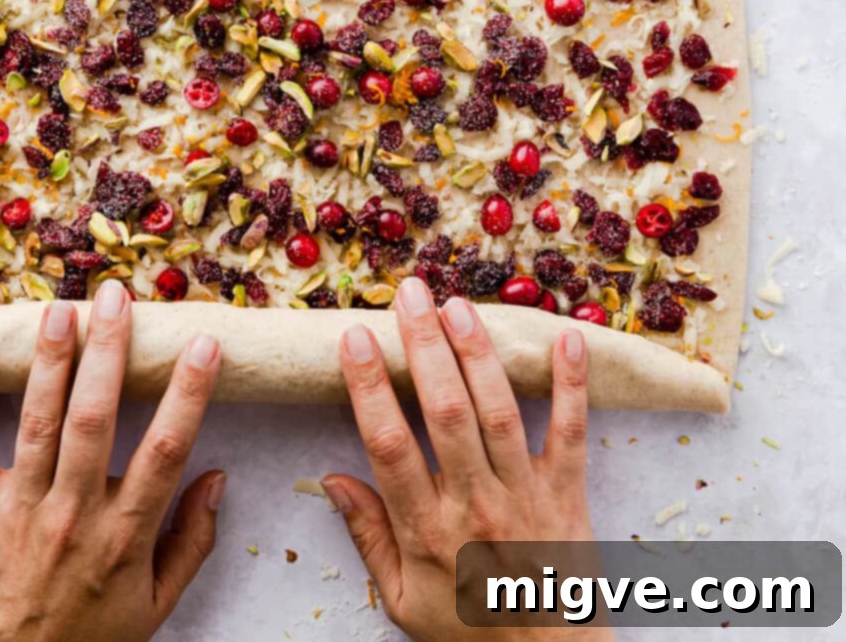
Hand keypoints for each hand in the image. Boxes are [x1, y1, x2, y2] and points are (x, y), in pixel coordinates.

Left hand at [0, 280, 224, 641]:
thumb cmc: (89, 640)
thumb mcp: (156, 606)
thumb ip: (191, 541)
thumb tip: (218, 477)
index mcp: (125, 534)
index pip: (165, 449)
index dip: (187, 393)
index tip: (203, 344)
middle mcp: (75, 512)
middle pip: (95, 419)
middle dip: (108, 351)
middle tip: (117, 296)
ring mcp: (23, 508)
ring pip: (37, 423)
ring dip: (48, 362)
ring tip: (58, 309)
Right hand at [323, 278, 614, 641]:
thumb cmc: (468, 628)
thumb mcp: (402, 599)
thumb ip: (367, 536)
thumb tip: (331, 478)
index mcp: (428, 529)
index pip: (390, 445)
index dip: (370, 387)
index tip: (355, 338)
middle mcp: (476, 504)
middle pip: (445, 413)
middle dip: (424, 346)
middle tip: (409, 293)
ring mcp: (526, 495)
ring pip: (499, 412)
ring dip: (478, 354)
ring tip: (458, 305)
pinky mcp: (569, 492)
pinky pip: (571, 433)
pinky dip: (572, 386)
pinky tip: (568, 338)